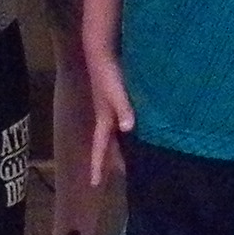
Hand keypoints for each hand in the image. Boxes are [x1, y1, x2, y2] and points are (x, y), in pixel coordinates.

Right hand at [81, 49, 134, 192]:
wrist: (100, 50)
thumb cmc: (107, 73)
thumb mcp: (116, 92)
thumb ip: (123, 108)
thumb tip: (128, 129)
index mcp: (104, 119)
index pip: (99, 148)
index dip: (97, 166)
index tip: (94, 184)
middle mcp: (106, 116)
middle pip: (109, 144)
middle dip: (113, 160)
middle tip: (123, 174)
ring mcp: (111, 107)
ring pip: (116, 133)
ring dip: (121, 145)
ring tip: (133, 156)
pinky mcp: (118, 97)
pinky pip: (123, 120)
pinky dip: (128, 129)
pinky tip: (139, 128)